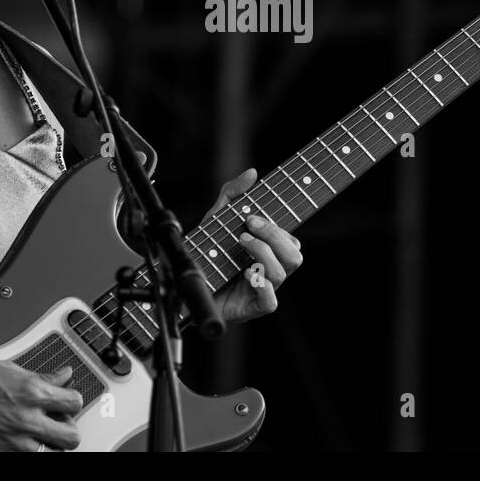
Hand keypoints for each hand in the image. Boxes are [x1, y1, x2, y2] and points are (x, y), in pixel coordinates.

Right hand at [0, 353, 82, 450]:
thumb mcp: (14, 370)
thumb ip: (44, 378)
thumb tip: (64, 376)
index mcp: (34, 393)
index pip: (75, 402)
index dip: (73, 402)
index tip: (66, 403)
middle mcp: (27, 419)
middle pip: (71, 437)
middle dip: (68, 430)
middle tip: (59, 425)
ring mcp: (13, 441)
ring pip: (52, 454)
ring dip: (48, 445)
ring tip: (39, 436)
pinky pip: (25, 458)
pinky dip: (26, 451)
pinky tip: (19, 441)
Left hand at [205, 168, 303, 323]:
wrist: (184, 285)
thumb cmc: (207, 253)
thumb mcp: (217, 219)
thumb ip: (233, 194)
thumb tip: (252, 173)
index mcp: (269, 251)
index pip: (291, 238)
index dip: (278, 226)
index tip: (252, 215)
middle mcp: (270, 270)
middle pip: (295, 254)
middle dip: (274, 235)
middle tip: (248, 225)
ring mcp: (264, 289)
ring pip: (283, 272)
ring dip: (263, 252)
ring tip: (240, 242)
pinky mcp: (253, 308)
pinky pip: (270, 301)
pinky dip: (261, 285)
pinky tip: (245, 273)